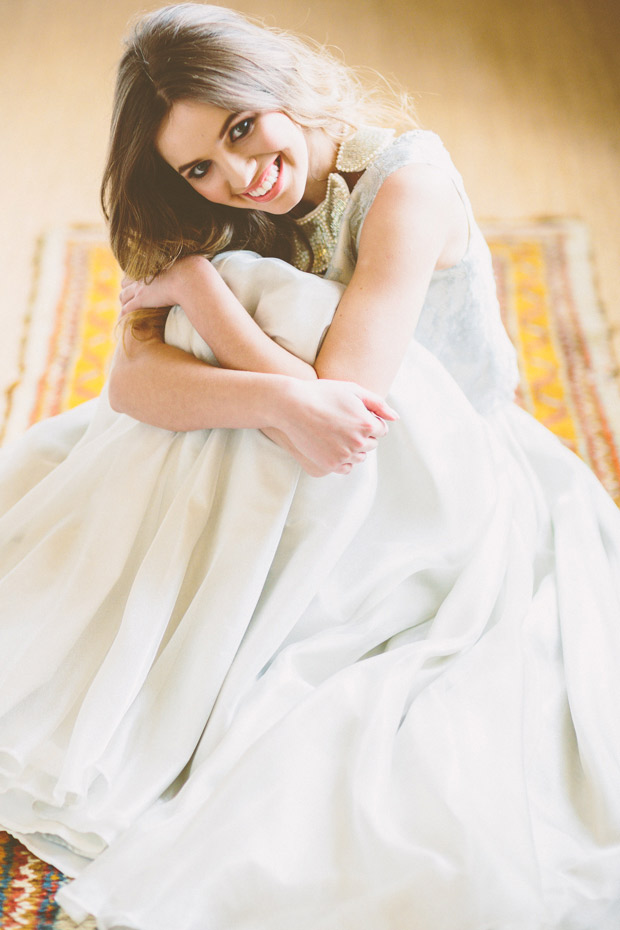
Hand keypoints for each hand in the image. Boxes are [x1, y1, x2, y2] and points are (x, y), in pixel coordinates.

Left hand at [119, 255, 209, 317]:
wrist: (190, 277)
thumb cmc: (196, 272)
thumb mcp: (193, 266)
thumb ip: (192, 267)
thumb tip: (204, 268)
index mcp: (156, 267)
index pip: (140, 272)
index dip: (138, 280)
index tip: (141, 287)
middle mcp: (145, 276)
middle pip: (126, 283)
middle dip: (127, 291)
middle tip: (131, 300)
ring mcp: (141, 288)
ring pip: (123, 296)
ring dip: (124, 303)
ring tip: (127, 313)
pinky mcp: (141, 299)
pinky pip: (126, 309)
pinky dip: (123, 316)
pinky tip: (123, 323)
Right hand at [276, 379, 396, 474]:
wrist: (290, 405)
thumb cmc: (322, 393)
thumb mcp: (352, 390)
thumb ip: (378, 403)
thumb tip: (395, 418)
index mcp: (367, 424)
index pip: (381, 429)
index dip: (369, 420)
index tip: (353, 415)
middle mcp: (358, 443)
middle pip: (371, 445)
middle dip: (362, 435)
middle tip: (343, 423)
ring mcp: (343, 456)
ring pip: (359, 458)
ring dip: (353, 448)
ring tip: (336, 433)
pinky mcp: (328, 466)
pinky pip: (345, 468)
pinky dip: (342, 459)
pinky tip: (331, 446)